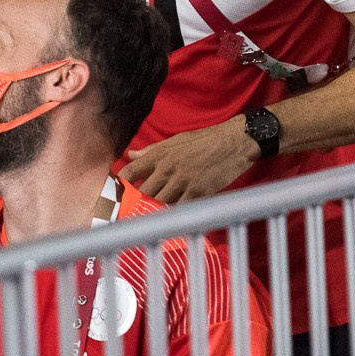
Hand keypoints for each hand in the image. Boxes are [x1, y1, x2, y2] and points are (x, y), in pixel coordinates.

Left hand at [121, 120, 259, 203]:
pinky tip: (176, 215)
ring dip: (157, 209)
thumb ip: (152, 151)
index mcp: (160, 154)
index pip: (129, 172)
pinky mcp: (197, 193)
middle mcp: (167, 168)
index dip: (121, 185)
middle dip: (139, 202)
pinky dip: (176, 214)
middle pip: (142, 193)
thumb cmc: (205, 140)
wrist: (235, 142)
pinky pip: (179, 209)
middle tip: (138, 209)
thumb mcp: (176, 141)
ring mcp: (182, 182)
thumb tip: (131, 155)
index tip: (120, 193)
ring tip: (156, 214)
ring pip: (159, 204)